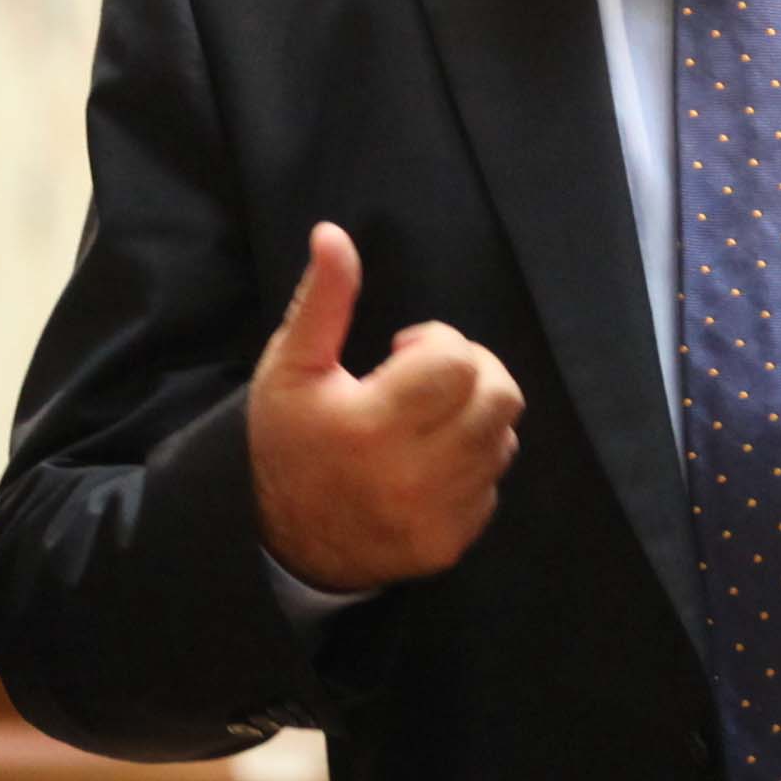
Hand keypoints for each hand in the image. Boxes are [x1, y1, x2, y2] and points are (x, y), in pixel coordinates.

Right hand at [246, 224, 521, 591]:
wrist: (277, 541)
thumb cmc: (285, 441)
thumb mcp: (291, 367)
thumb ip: (322, 301)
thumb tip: (333, 235)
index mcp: (369, 424)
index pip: (457, 363)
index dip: (439, 342)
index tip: (403, 351)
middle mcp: (410, 476)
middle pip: (499, 397)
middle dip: (473, 372)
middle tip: (430, 378)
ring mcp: (434, 516)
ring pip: (502, 440)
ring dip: (475, 418)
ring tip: (427, 420)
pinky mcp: (448, 545)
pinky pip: (491, 487)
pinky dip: (471, 466)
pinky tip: (428, 463)